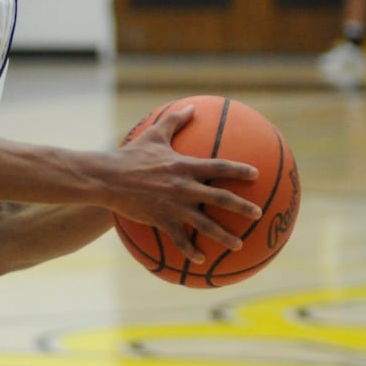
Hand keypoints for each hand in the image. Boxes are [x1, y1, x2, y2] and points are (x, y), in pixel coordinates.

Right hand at [108, 105, 259, 261]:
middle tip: (258, 214)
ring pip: (204, 224)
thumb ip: (174, 121)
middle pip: (219, 198)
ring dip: (223, 235)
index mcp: (183, 166)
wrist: (106, 178)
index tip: (256, 174)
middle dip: (241, 207)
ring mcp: (173, 205)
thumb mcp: (153, 134)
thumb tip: (190, 106)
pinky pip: (179, 238)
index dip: (238, 169)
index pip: (218, 166)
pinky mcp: (160, 219)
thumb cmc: (129, 155)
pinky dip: (190, 250)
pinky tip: (201, 260)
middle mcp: (183, 187)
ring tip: (238, 245)